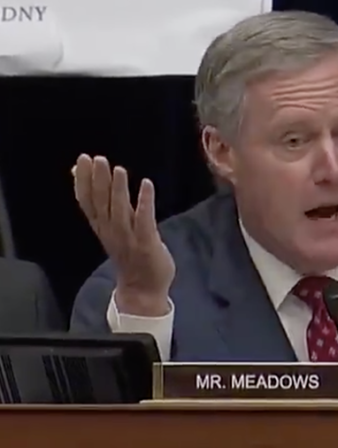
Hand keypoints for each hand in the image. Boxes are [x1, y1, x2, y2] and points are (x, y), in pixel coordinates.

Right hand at [72, 154, 174, 315]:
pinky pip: (144, 220)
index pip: (87, 201)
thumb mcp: (111, 229)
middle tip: (96, 158)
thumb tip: (87, 181)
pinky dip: (144, 202)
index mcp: (101, 227)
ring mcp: (128, 238)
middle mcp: (111, 231)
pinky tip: (146, 184)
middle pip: (100, 203)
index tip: (81, 160)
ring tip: (118, 169)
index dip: (83, 181)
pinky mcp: (146, 243)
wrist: (142, 289)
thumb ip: (102, 205)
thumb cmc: (129, 254)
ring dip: (118, 189)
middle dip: (97, 180)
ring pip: (119, 211)